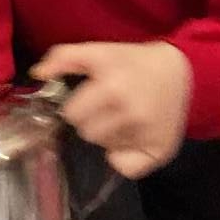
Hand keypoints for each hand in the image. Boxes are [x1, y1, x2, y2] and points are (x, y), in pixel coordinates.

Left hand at [33, 40, 191, 179]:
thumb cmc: (134, 62)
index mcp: (112, 87)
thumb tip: (37, 73)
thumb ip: (64, 57)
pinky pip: (126, 168)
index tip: (89, 99)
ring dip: (108, 137)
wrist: (182, 71)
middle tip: (107, 109)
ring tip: (122, 119)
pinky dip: (125, 158)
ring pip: (105, 148)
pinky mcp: (161, 150)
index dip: (77, 107)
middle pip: (87, 133)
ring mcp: (147, 134)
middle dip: (92, 122)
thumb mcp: (99, 51)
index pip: (72, 114)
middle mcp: (130, 112)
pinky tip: (132, 139)